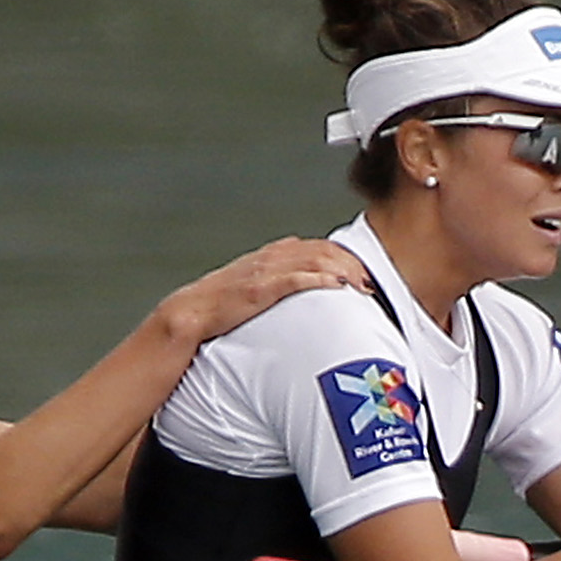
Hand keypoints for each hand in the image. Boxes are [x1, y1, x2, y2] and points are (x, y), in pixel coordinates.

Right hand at [158, 238, 367, 347]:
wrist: (190, 313)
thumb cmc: (221, 305)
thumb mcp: (254, 287)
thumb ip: (279, 283)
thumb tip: (304, 291)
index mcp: (272, 254)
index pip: (318, 247)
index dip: (345, 257)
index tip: (364, 273)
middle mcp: (272, 257)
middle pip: (323, 249)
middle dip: (351, 263)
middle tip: (371, 282)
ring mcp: (265, 271)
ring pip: (315, 260)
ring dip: (343, 270)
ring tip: (361, 285)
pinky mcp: (259, 288)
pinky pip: (296, 279)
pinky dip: (319, 278)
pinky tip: (337, 284)